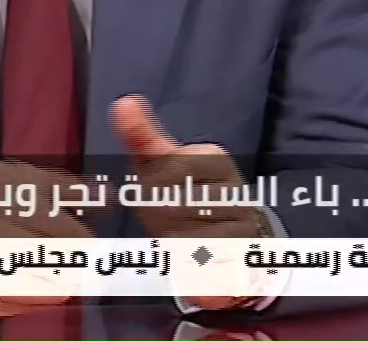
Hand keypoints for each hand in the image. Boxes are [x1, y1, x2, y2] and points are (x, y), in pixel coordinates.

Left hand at [113, 95, 267, 311]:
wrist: (235, 239)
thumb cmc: (187, 194)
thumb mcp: (163, 163)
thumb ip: (143, 137)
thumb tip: (123, 102)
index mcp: (214, 159)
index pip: (161, 174)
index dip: (148, 191)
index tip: (157, 193)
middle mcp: (235, 189)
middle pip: (170, 208)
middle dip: (160, 219)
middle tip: (169, 219)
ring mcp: (244, 226)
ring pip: (184, 239)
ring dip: (174, 244)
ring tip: (184, 236)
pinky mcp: (243, 261)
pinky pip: (201, 266)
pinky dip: (190, 266)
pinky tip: (195, 257)